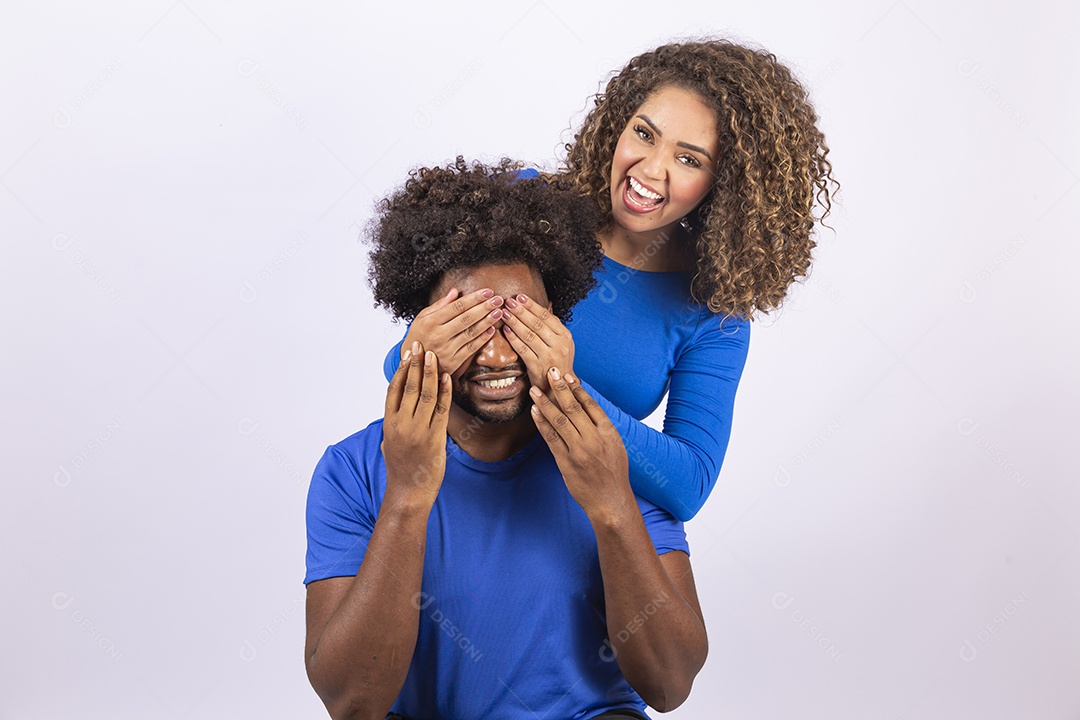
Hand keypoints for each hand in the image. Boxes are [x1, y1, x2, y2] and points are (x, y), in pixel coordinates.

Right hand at [382, 341, 451, 509]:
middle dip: (415, 364)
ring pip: (424, 394)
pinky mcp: (434, 437)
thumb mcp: (389, 443)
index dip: (400, 369)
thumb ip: (392, 425)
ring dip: (430, 372)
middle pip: (408, 387)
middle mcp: (401, 424)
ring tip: (433, 355)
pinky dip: (444, 391)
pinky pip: (440, 408)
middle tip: (420, 345)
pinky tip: (447, 377)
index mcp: (388, 423)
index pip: (392, 389)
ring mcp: (418, 430)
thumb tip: (395, 411)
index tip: (406, 354)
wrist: (409, 492)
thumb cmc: (401, 468)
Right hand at [401, 288, 504, 374]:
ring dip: (487, 322)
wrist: (414, 364)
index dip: (474, 298)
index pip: (457, 307)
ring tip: (499, 312)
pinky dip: (482, 339)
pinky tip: (491, 330)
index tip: (488, 291)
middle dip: (484, 308)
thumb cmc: (419, 336)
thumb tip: (455, 291)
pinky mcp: (453, 363)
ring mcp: (446, 350)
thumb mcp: (423, 318)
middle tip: (498, 299)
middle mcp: (438, 335)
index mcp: (430, 322)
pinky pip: (471, 349)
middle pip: (466, 319)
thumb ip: (440, 305)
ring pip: (471, 333)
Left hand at [502, 294, 574, 392]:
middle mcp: (559, 345)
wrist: (560, 389)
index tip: (520, 296)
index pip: (547, 316)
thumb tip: (542, 307)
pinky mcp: (537, 367)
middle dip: (521, 311)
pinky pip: (522, 350)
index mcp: (565, 336)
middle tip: (508, 302)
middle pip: (537, 324)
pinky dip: (513, 338)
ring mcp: (548, 356)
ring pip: (529, 335)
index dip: (532, 305)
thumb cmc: (557, 363)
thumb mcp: (562, 344)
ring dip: (515, 322)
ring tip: (504, 313)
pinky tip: (506, 330)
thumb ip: (553, 327)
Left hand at [529, 367, 632, 520]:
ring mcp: (579, 451)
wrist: (611, 502)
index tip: (567, 376)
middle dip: (559, 388)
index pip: (591, 404)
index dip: (577, 389)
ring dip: (545, 403)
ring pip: (559, 420)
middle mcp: (594, 439)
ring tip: (534, 390)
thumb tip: (587, 406)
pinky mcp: (566, 463)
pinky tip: (535, 412)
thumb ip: (602, 427)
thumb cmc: (613, 473)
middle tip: (549, 373)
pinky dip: (542, 423)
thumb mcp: (615, 446)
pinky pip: (551, 438)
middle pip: (573, 408)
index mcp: (608, 432)